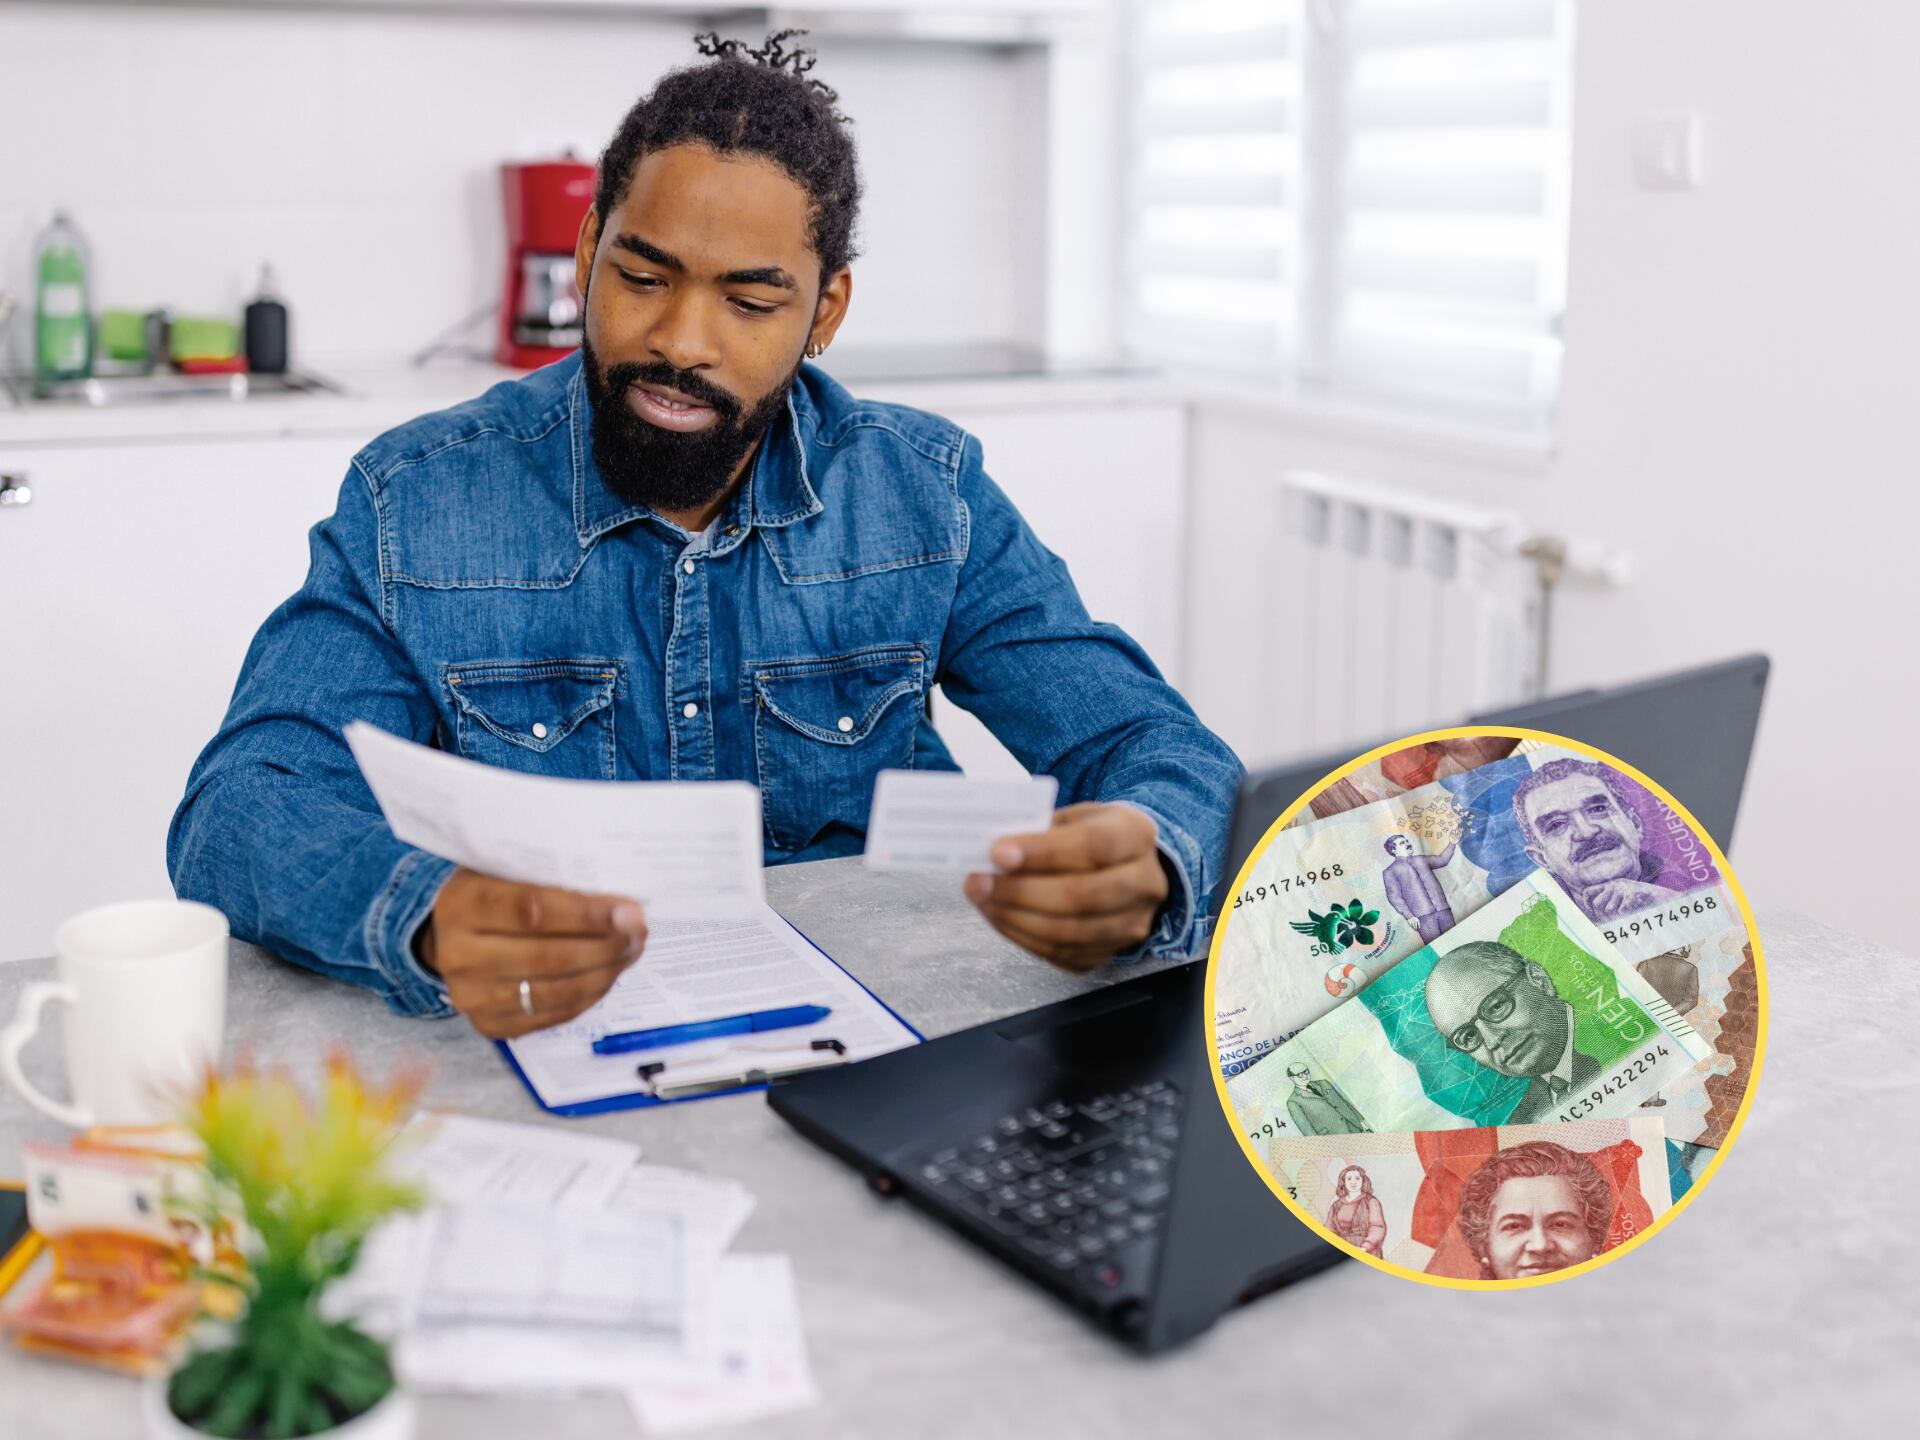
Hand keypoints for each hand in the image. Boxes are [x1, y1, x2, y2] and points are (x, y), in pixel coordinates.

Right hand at [417, 869, 647, 1038]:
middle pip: (549, 957)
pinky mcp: (489, 1025)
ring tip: (630, 951)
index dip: (587, 914)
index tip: (627, 910)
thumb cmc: (488, 891)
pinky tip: (607, 974)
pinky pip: (552, 1015)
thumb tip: (620, 904)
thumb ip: (550, 880)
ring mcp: (472, 996)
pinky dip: (588, 995)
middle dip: (606, 945)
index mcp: (462, 905)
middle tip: (638, 932)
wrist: (442, 933)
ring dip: (605, 972)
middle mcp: (459, 956)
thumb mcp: (504, 870)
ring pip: (556, 990)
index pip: (533, 912)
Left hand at [963, 802, 1168, 972]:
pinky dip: (1025, 937)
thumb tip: (992, 853)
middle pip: (1082, 896)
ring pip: (1071, 932)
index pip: (1091, 846)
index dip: (1042, 853)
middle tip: (979, 882)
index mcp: (1136, 834)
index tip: (997, 854)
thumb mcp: (1073, 817)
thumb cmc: (1092, 835)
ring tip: (984, 900)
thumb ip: (1039, 831)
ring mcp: (1133, 922)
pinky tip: (1001, 917)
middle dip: (1021, 891)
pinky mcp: (1112, 951)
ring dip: (1017, 918)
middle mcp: (1145, 882)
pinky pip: (1064, 953)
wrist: (1126, 865)